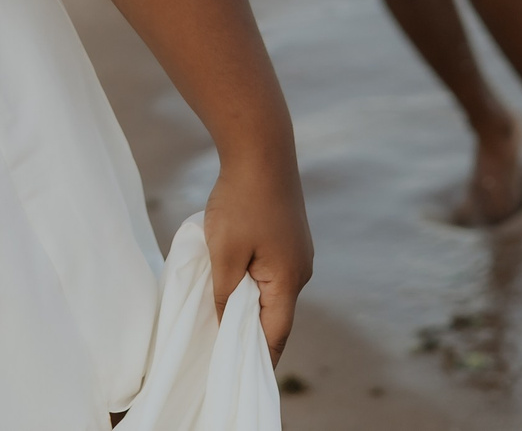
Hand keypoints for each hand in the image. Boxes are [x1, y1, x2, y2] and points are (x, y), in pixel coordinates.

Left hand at [200, 153, 311, 362]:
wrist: (261, 148)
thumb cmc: (241, 201)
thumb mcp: (224, 253)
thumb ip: (225, 295)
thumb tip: (226, 324)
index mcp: (289, 281)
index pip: (276, 335)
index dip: (257, 358)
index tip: (236, 374)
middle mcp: (301, 271)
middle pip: (276, 315)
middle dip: (250, 331)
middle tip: (220, 348)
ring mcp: (298, 251)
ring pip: (272, 290)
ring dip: (250, 302)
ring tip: (221, 313)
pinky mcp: (289, 236)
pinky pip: (271, 270)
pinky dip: (253, 280)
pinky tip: (232, 275)